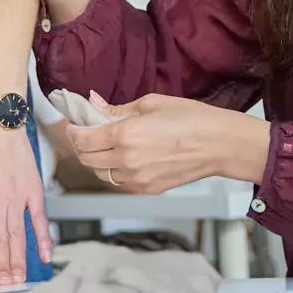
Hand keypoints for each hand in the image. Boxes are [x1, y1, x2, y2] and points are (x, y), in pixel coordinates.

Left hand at [64, 93, 263, 192]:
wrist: (219, 145)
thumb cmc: (191, 118)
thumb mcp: (151, 104)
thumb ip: (117, 108)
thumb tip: (93, 103)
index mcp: (124, 136)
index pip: (83, 140)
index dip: (73, 131)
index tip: (74, 124)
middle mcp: (126, 161)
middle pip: (87, 159)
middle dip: (81, 146)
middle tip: (86, 133)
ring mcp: (136, 179)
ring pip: (101, 174)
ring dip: (96, 160)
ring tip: (104, 145)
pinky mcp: (147, 190)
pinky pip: (119, 183)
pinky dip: (113, 171)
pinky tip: (123, 158)